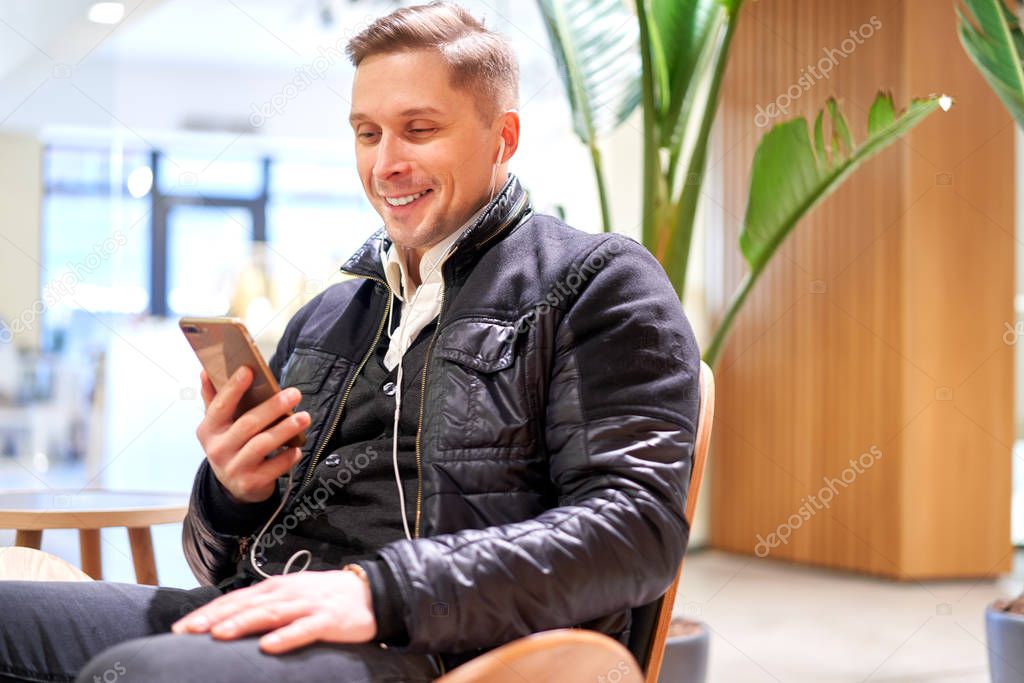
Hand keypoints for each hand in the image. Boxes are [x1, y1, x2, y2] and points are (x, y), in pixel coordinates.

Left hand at [170, 570, 376, 652]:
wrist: (373, 592)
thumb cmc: (326, 599)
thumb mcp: (293, 597)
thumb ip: (266, 607)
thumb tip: (230, 623)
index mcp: (277, 587)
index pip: (236, 599)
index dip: (208, 612)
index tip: (181, 628)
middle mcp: (289, 592)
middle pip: (246, 604)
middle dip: (215, 618)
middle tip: (187, 632)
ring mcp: (309, 604)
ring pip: (270, 613)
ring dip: (243, 623)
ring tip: (218, 635)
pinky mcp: (329, 619)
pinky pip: (305, 629)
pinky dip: (287, 636)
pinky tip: (269, 646)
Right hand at [195, 366, 310, 503]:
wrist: (233, 487)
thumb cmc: (230, 446)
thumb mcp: (218, 426)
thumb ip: (214, 399)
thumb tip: (206, 372)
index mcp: (208, 430)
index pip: (220, 406)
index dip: (233, 388)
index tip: (249, 370)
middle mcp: (218, 450)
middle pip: (247, 424)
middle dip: (272, 407)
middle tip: (294, 393)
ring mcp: (234, 468)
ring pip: (262, 444)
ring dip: (285, 429)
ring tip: (304, 417)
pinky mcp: (251, 483)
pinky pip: (275, 467)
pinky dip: (288, 456)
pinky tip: (298, 448)